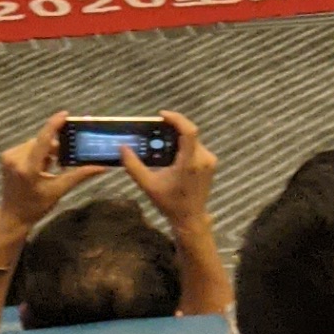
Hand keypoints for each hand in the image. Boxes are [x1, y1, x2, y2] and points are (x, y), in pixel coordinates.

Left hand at [0, 117, 99, 241]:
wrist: (13, 216)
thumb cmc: (36, 206)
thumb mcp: (58, 191)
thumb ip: (79, 175)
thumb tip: (101, 166)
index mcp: (28, 169)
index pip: (42, 140)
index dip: (54, 125)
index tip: (65, 114)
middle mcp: (15, 159)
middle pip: (41, 142)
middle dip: (53, 148)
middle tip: (62, 161)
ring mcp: (8, 157)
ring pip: (34, 143)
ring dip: (45, 151)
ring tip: (49, 168)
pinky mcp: (6, 156)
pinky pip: (27, 147)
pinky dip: (36, 153)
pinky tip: (39, 167)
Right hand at [122, 111, 217, 235]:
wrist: (190, 218)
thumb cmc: (170, 203)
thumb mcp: (148, 185)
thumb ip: (133, 165)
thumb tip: (122, 148)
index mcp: (190, 162)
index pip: (189, 132)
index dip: (176, 119)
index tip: (162, 115)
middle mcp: (203, 158)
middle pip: (190, 134)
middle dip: (173, 128)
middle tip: (157, 128)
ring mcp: (209, 161)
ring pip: (193, 140)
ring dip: (179, 138)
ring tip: (162, 140)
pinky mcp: (211, 164)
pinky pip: (197, 148)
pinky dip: (185, 146)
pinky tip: (172, 152)